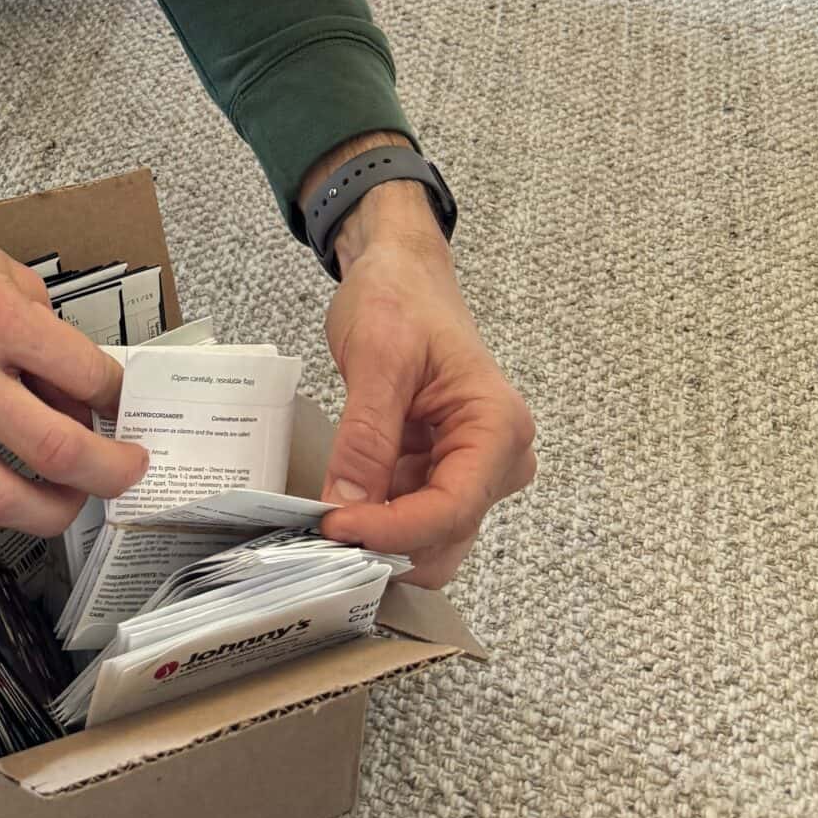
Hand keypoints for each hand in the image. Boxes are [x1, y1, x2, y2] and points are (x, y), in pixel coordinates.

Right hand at [0, 183, 151, 546]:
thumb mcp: (4, 270)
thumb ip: (46, 334)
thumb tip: (79, 399)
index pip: (86, 376)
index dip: (120, 400)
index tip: (125, 410)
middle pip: (55, 451)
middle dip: (108, 473)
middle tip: (122, 473)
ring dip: (49, 512)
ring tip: (64, 500)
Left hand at [314, 214, 535, 588]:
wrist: (401, 272)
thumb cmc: (399, 298)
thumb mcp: (377, 358)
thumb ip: (366, 436)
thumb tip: (347, 508)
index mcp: (498, 428)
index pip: (451, 509)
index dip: (391, 530)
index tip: (332, 526)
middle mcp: (498, 459)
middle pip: (446, 535)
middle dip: (387, 545)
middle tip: (319, 537)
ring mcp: (471, 469)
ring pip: (428, 536)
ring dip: (378, 538)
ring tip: (321, 522)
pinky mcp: (440, 470)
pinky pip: (410, 514)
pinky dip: (374, 518)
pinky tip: (336, 505)